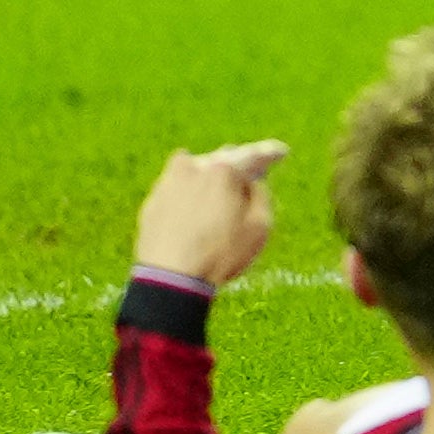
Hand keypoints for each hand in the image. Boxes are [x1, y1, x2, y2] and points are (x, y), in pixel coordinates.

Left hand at [134, 140, 290, 286]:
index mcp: (224, 170)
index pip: (253, 155)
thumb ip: (261, 195)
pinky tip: (195, 209)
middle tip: (252, 176)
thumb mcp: (260, 227)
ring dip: (210, 177)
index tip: (281, 153)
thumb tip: (252, 182)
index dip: (271, 154)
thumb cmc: (221, 254)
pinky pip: (177, 190)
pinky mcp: (152, 203)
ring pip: (196, 169)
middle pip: (223, 159)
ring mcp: (168, 184)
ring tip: (219, 192)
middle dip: (239, 166)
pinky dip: (189, 194)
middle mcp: (194, 168)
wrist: (170, 280)